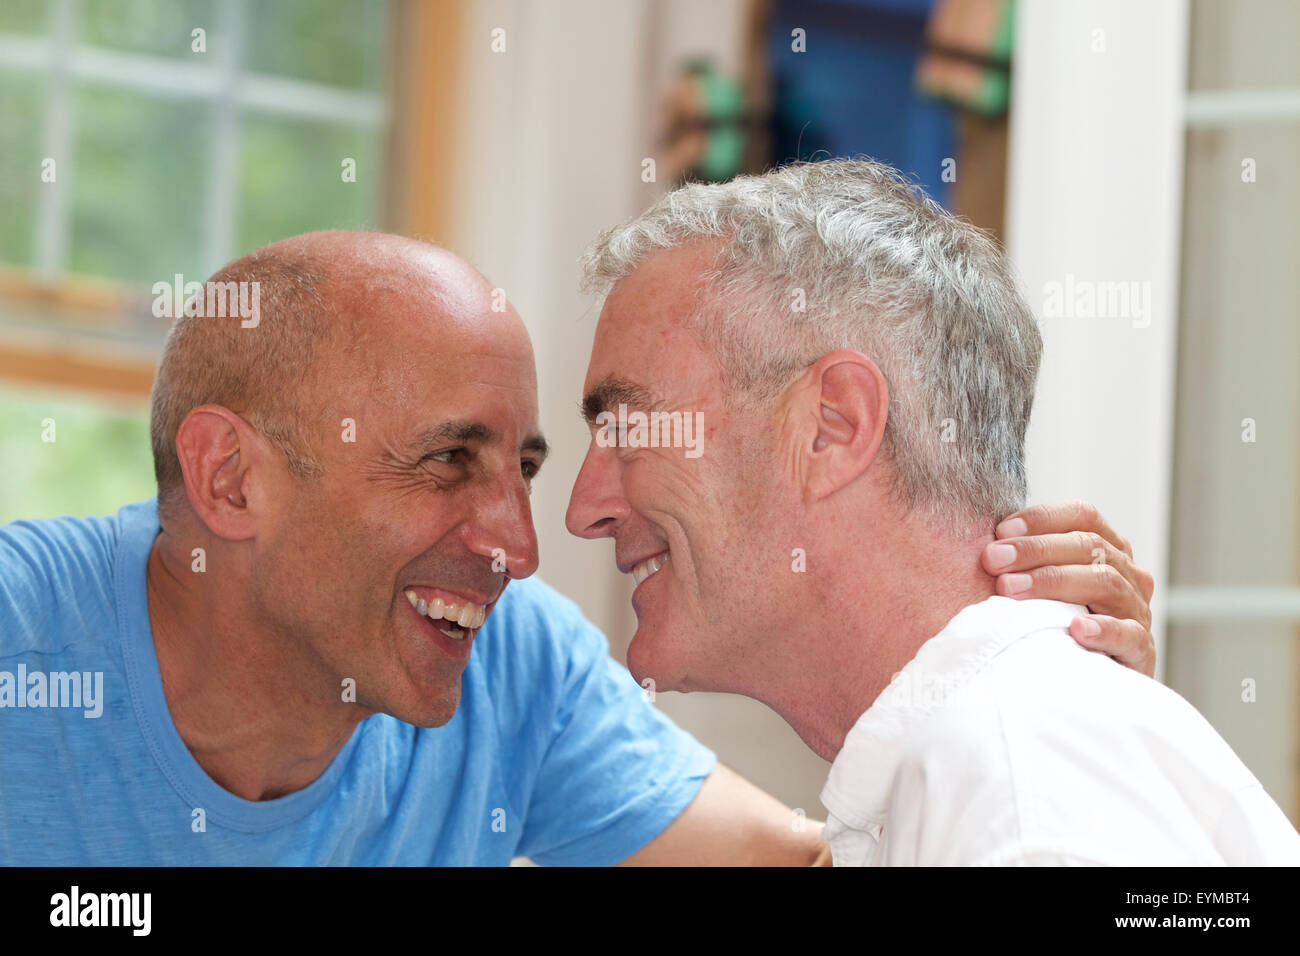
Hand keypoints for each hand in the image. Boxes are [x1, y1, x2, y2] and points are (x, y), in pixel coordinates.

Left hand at [980, 500, 1155, 677]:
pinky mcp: (1141, 652)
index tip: (1000, 530)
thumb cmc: (1054, 624)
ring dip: (1054, 582)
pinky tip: (1076, 629)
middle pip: (1089, 546)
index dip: (1043, 517)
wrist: (1086, 682)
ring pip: (1106, 582)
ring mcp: (1136, 611)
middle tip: (992, 559)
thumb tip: (983, 544)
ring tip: (1011, 589)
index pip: (1083, 515)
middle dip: (1035, 549)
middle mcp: (1128, 574)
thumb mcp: (1043, 587)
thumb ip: (1023, 562)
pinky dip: (1104, 629)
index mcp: (1107, 549)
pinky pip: (1131, 635)